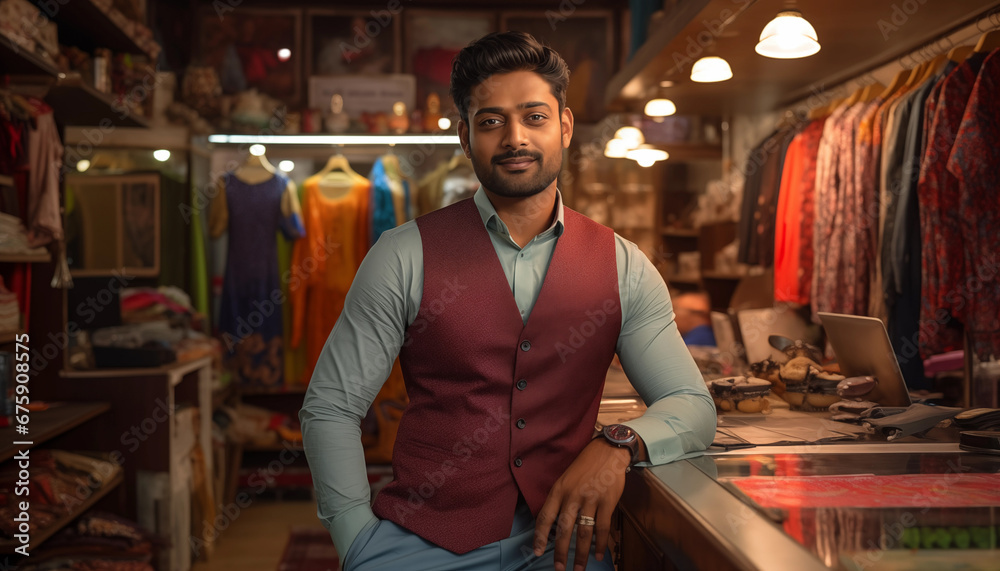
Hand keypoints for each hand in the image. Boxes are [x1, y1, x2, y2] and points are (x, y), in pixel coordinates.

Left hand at [533, 438, 631, 570]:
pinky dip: (601, 544)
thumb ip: (560, 500)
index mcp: (559, 490)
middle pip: (564, 529)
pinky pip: (603, 528)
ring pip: (583, 532)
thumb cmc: (584, 467)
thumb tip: (555, 526)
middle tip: (559, 568)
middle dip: (560, 552)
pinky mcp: (607, 501)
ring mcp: (591, 499)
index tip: (538, 551)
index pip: (546, 516)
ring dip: (580, 554)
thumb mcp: (565, 479)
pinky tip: (600, 555)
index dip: (541, 536)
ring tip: (578, 568)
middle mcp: (573, 495)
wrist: (608, 451)